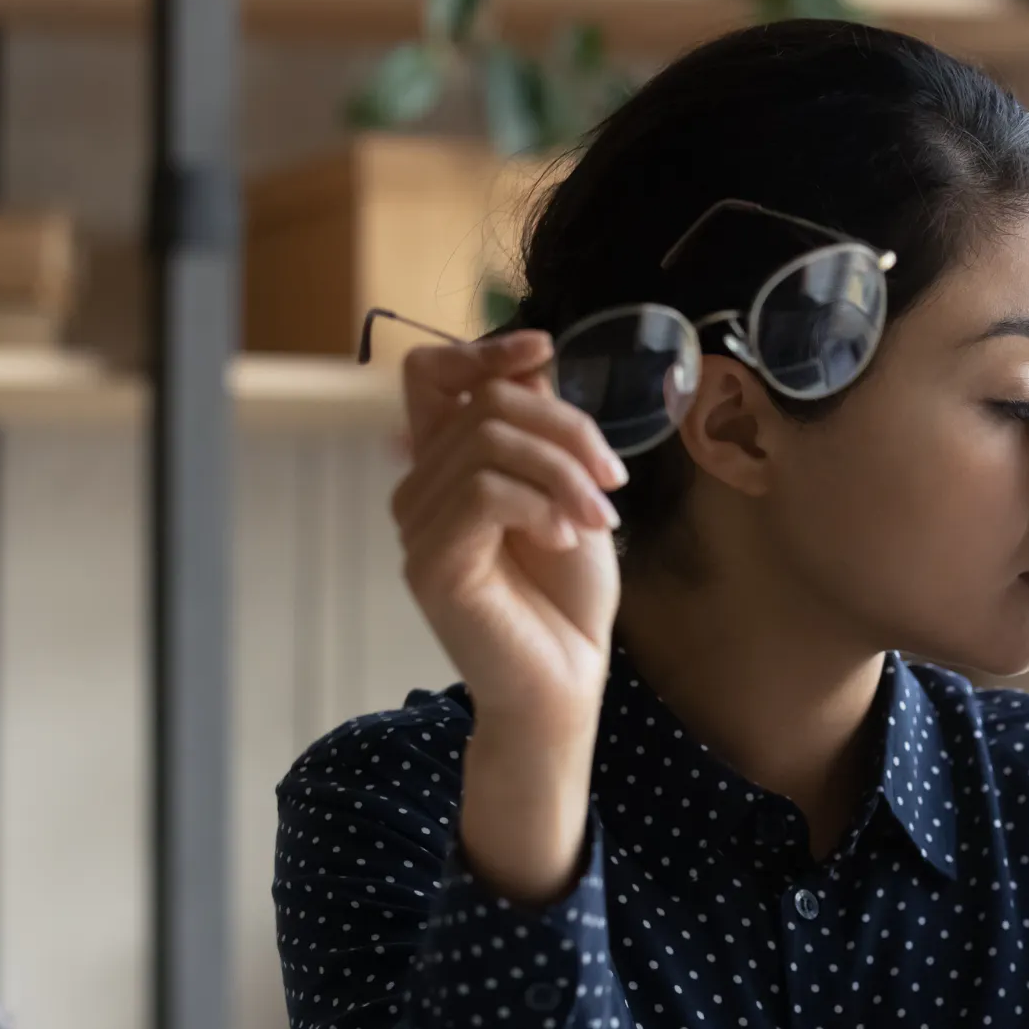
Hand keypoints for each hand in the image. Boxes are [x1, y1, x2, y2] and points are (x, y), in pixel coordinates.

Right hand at [389, 330, 628, 741]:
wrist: (566, 679)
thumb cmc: (566, 596)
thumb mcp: (568, 492)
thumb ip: (542, 431)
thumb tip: (531, 361)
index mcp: (447, 466)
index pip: (429, 374)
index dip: (482, 350)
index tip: (543, 349)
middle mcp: (419, 489)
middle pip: (486, 403)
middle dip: (567, 430)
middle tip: (611, 483)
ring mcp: (417, 526)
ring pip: (490, 443)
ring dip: (563, 474)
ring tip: (597, 520)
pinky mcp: (430, 562)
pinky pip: (485, 493)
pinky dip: (540, 506)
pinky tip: (564, 539)